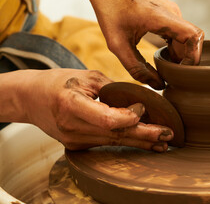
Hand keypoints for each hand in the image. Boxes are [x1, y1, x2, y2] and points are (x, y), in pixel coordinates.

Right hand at [18, 69, 172, 150]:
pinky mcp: (77, 145)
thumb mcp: (87, 77)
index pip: (107, 118)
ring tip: (162, 143)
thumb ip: (114, 88)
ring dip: (140, 142)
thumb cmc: (59, 81)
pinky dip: (126, 141)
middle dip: (144, 135)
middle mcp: (72, 126)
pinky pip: (106, 143)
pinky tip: (143, 142)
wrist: (30, 98)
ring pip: (114, 142)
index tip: (144, 107)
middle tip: (167, 134)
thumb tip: (141, 99)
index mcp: (71, 104)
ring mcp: (74, 139)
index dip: (129, 116)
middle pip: (115, 135)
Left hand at [80, 0, 203, 88]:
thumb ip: (136, 67)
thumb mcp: (117, 44)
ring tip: (165, 68)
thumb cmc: (110, 9)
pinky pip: (180, 33)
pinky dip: (176, 47)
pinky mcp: (169, 13)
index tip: (182, 71)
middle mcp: (171, 11)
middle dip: (186, 60)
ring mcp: (172, 11)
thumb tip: (157, 85)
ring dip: (180, 55)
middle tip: (172, 75)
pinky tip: (163, 56)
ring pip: (187, 38)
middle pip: (193, 40)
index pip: (194, 36)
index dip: (194, 57)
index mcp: (160, 16)